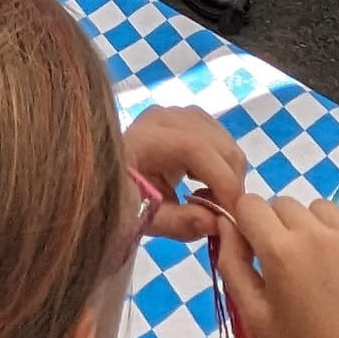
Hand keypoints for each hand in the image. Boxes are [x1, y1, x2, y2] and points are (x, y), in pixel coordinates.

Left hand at [121, 103, 250, 228]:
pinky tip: (205, 185)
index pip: (196, 148)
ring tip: (211, 202)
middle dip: (230, 181)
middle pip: (217, 143)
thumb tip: (216, 222)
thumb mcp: (142, 219)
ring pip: (224, 141)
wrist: (105, 179)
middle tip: (224, 215)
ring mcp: (176, 114)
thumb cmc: (117, 199)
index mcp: (144, 139)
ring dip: (229, 174)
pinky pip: (219, 139)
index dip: (222, 181)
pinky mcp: (186, 120)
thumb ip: (179, 223)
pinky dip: (223, 165)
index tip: (234, 215)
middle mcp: (163, 117)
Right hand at [217, 192, 338, 337]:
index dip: (247, 225)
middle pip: (286, 204)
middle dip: (280, 229)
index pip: (250, 204)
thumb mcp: (258, 320)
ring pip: (322, 210)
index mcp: (282, 252)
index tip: (256, 252)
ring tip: (326, 276)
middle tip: (293, 273)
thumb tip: (225, 226)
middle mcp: (321, 233)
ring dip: (315, 230)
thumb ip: (233, 266)